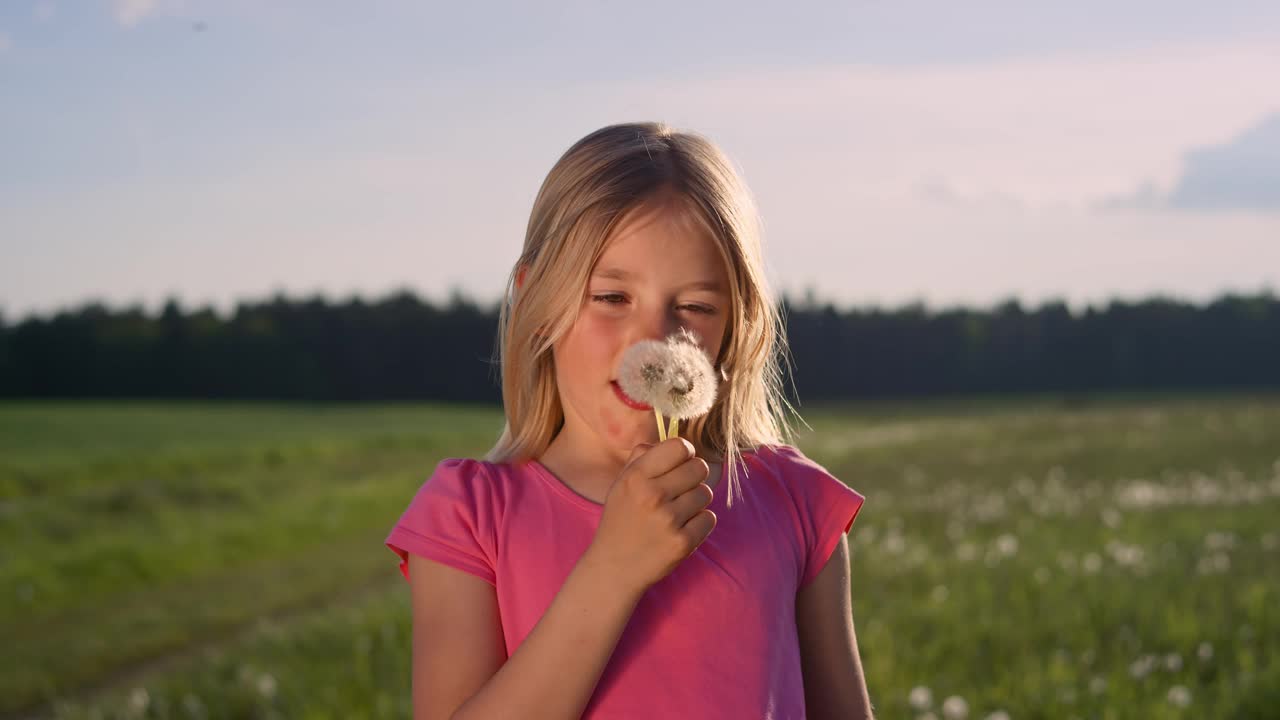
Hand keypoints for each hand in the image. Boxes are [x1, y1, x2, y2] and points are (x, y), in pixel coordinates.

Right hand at [584, 437, 716, 595]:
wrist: (614, 567)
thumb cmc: (620, 520)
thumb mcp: (621, 484)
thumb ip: (644, 457)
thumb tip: (676, 444)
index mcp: (636, 477)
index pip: (680, 446)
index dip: (685, 453)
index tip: (681, 463)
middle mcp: (652, 495)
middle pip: (699, 468)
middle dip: (694, 476)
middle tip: (681, 489)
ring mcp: (669, 520)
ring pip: (706, 493)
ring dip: (696, 501)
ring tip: (678, 511)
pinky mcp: (682, 543)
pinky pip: (709, 518)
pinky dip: (699, 522)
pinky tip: (681, 528)